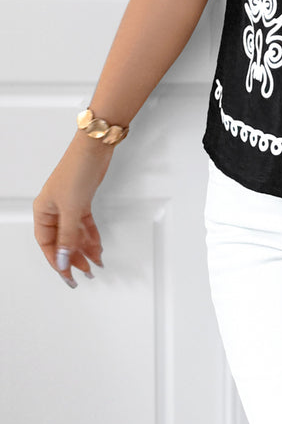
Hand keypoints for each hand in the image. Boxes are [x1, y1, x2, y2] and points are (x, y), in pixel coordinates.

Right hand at [33, 131, 113, 287]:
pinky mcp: (83, 201)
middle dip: (73, 258)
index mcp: (43, 211)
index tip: (67, 275)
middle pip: (62, 241)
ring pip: (75, 234)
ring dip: (85, 249)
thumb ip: (68, 236)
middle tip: (84, 273)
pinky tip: (97, 248)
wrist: (95, 148)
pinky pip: (85, 225)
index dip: (57, 261)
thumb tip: (63, 259)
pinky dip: (92, 236)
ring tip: (94, 264)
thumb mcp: (71, 209)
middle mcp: (54, 210)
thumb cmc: (76, 170)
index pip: (48, 244)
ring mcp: (69, 205)